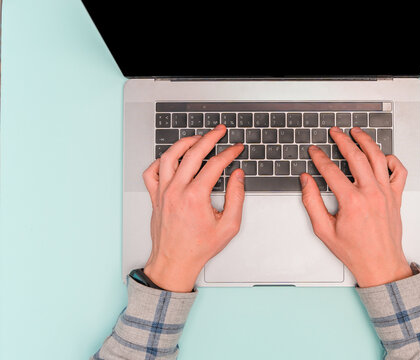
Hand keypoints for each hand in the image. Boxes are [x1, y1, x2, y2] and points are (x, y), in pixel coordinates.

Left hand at [141, 124, 244, 291]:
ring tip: (197, 138)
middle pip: (193, 153)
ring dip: (184, 143)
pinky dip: (161, 161)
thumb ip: (236, 197)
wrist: (175, 261)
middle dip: (210, 138)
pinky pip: (151, 172)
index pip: (215, 164)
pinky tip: (172, 158)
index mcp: (196, 197)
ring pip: (169, 157)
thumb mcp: (229, 226)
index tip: (236, 149)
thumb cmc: (199, 247)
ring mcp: (163, 192)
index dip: (229, 153)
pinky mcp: (155, 197)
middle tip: (220, 131)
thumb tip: (238, 176)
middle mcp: (177, 191)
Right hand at [300, 127, 411, 287]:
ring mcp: (386, 193)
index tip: (314, 151)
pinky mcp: (396, 197)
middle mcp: (371, 194)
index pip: (331, 170)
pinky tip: (381, 156)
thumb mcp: (323, 230)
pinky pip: (399, 171)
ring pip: (378, 158)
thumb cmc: (354, 251)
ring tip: (357, 132)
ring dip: (366, 141)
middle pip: (355, 156)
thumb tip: (306, 181)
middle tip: (334, 132)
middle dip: (342, 140)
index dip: (319, 157)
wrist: (380, 265)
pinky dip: (391, 160)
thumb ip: (312, 202)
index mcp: (352, 202)